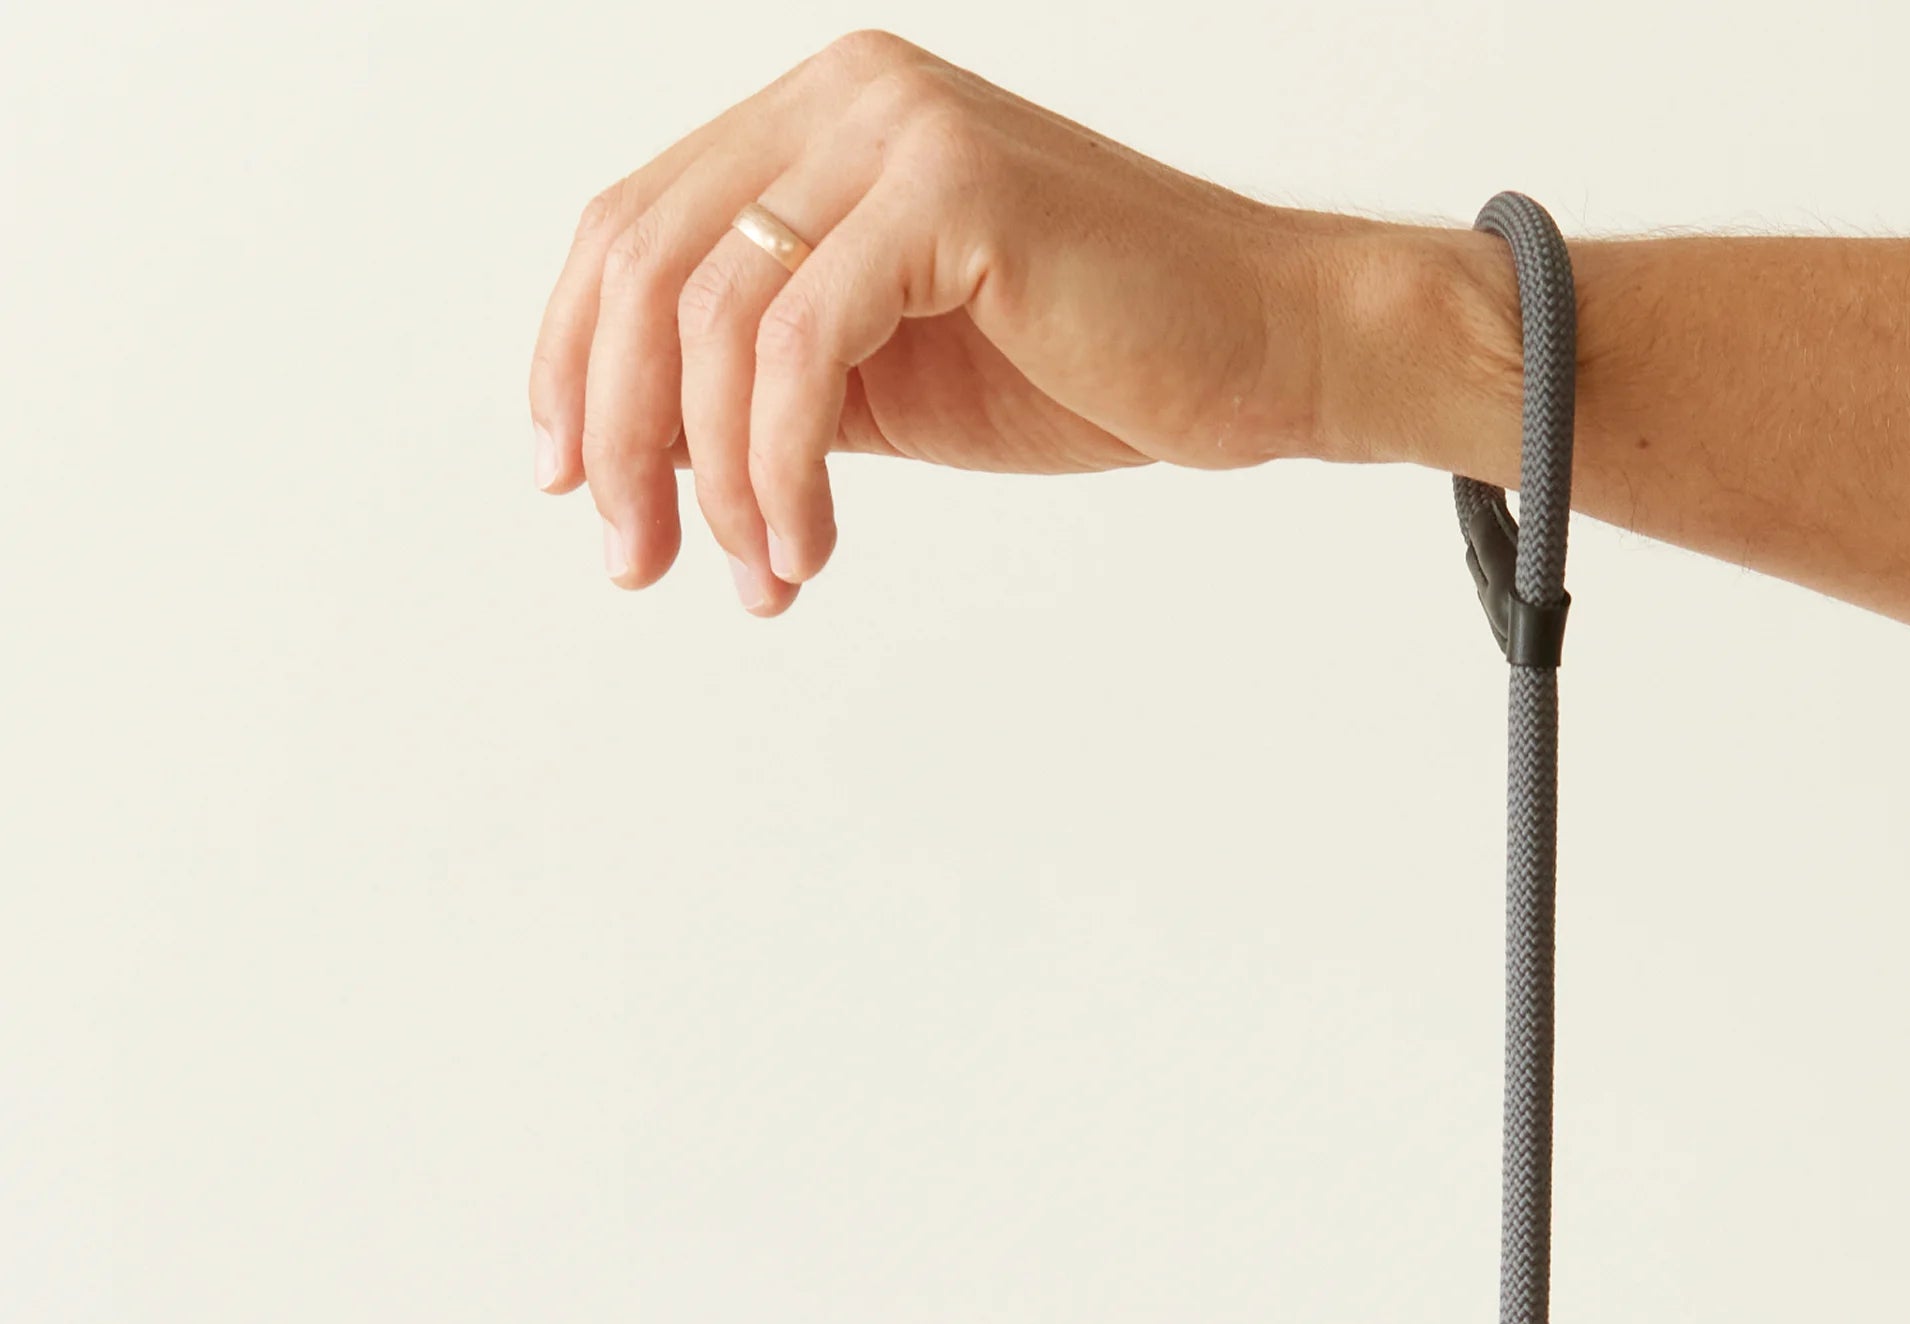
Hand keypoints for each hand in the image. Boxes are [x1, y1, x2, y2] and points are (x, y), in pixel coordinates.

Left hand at [529, 30, 1470, 614]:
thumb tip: (659, 448)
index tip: (572, 483)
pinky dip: (781, 465)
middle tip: (636, 559)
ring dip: (710, 472)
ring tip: (756, 577)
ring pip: (713, 310)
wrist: (1273, 354)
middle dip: (619, 430)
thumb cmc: (1107, 365)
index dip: (576, 358)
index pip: (639, 226)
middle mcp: (846, 97)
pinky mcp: (948, 193)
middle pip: (646, 260)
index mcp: (824, 122)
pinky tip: (807, 547)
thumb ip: (784, 377)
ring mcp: (895, 130)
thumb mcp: (901, 377)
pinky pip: (802, 346)